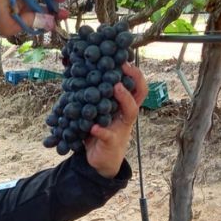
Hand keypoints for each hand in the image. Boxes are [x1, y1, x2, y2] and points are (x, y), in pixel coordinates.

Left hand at [84, 63, 147, 178]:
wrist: (101, 161)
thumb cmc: (99, 131)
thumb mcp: (98, 112)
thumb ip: (95, 97)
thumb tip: (80, 72)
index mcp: (123, 106)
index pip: (136, 86)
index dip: (134, 73)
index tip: (124, 60)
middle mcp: (126, 114)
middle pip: (139, 94)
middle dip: (135, 79)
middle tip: (124, 67)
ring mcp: (121, 128)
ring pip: (130, 111)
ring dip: (124, 98)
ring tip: (115, 87)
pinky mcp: (111, 141)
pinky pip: (108, 134)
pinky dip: (101, 130)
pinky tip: (93, 126)